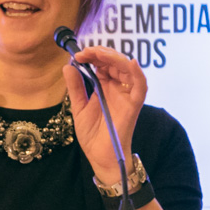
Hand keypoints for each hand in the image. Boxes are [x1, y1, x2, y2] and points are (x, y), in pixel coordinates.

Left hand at [61, 46, 146, 183]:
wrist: (100, 157)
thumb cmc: (92, 134)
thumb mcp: (78, 108)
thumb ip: (76, 87)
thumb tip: (68, 66)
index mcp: (104, 87)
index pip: (102, 64)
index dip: (92, 56)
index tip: (77, 54)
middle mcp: (117, 88)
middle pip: (115, 62)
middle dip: (101, 53)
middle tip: (85, 52)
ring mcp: (126, 95)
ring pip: (127, 69)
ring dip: (114, 58)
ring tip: (99, 54)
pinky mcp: (133, 105)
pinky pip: (141, 87)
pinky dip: (138, 74)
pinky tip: (131, 63)